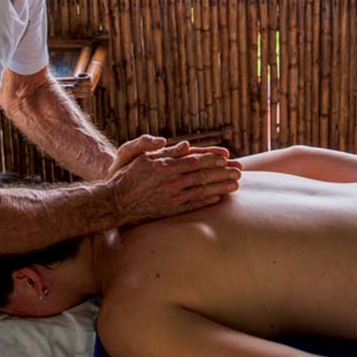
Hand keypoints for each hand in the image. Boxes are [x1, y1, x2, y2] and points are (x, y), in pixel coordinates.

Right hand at [107, 137, 241, 224]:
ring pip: (201, 191)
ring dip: (220, 187)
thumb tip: (186, 146)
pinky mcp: (170, 210)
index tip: (227, 157)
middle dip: (223, 172)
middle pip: (202, 176)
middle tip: (239, 171)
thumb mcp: (144, 157)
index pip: (195, 161)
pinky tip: (219, 198)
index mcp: (166, 166)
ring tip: (236, 185)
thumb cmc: (128, 175)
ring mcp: (172, 197)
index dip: (212, 158)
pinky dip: (207, 201)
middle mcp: (171, 182)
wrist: (116, 200)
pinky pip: (192, 205)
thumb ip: (166, 152)